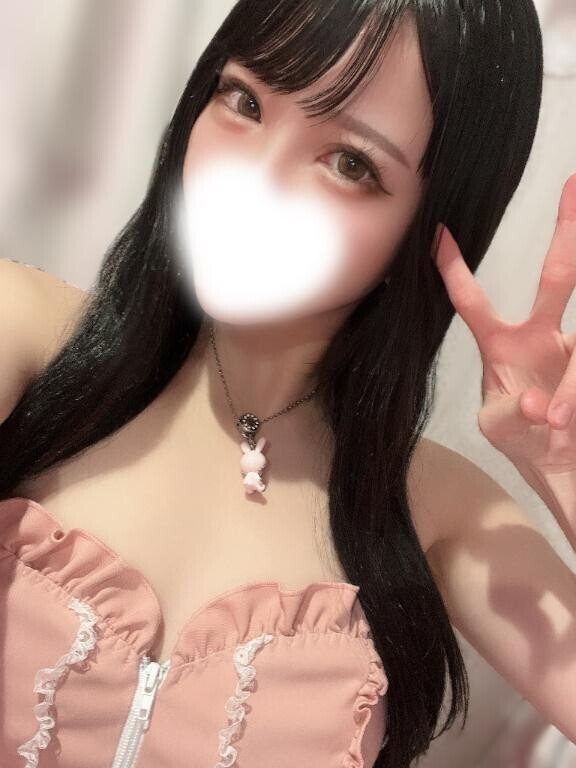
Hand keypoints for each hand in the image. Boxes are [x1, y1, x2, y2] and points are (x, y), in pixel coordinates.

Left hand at [432, 172, 575, 472]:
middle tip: (573, 185)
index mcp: (502, 344)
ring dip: (569, 391)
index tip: (438, 232)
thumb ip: (509, 415)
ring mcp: (571, 352)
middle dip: (567, 232)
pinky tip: (562, 426)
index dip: (453, 269)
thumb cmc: (521, 438)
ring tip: (554, 425)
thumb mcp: (499, 426)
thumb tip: (534, 405)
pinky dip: (571, 403)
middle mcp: (540, 337)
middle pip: (558, 277)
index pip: (471, 300)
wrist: (558, 464)